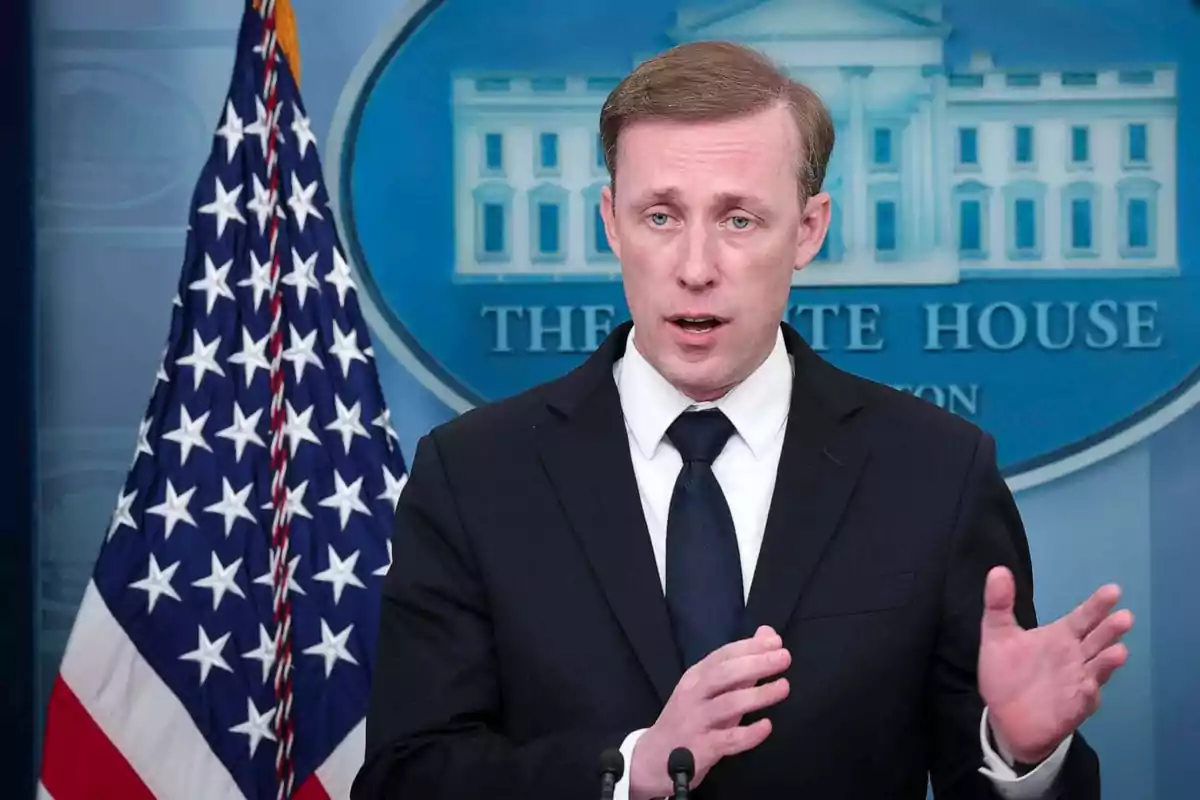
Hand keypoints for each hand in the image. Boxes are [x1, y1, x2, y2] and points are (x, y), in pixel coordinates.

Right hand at [628, 626, 789, 799]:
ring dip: (757, 694)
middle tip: (783, 658)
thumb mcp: (710, 691)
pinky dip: (749, 733)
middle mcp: (693, 696)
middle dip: (755, 663)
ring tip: (783, 687)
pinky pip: (728, 740)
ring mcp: (695, 722)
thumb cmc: (689, 720)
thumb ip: (741, 665)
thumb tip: (767, 635)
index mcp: (695, 678)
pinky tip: (766, 726)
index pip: (722, 656)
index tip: (775, 641)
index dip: (749, 647)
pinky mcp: (701, 749)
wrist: (654, 759)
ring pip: (727, 704)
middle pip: (724, 675)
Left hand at [978, 566, 1132, 763]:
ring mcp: (1078, 682)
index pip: (1083, 617)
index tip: (1113, 590)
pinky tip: (1090, 686)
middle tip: (1124, 617)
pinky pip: (1084, 700)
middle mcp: (1075, 657)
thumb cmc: (1006, 672)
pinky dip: (1089, 693)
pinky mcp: (1073, 708)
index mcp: (1060, 637)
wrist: (1004, 715)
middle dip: (1111, 630)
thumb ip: (999, 604)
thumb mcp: (997, 634)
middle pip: (1097, 640)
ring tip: (1119, 651)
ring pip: (1098, 669)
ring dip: (1108, 662)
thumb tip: (998, 569)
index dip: (1097, 605)